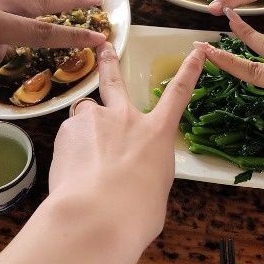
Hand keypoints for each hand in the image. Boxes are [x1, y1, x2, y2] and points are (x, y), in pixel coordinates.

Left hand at [47, 42, 205, 263]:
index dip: (189, 71)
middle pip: (115, 80)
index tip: (197, 52)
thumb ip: (146, 170)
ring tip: (83, 154)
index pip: (178, 95)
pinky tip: (71, 171)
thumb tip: (135, 172)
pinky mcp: (67, 131)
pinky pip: (68, 135)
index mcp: (156, 133)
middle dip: (110, 61)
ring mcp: (93, 120)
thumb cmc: (136, 214)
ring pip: (85, 113)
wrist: (96, 216)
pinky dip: (69, 149)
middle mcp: (124, 118)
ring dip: (85, 125)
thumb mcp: (156, 190)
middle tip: (104, 47)